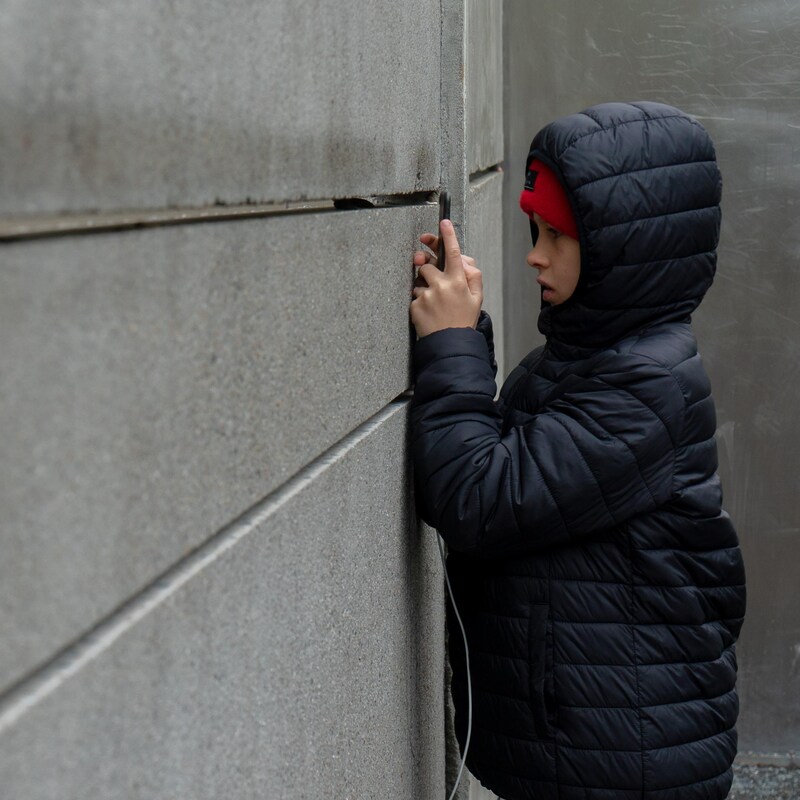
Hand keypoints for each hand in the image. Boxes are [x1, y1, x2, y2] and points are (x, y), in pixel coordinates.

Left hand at [410, 220, 482, 336]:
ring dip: (424, 287)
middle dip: (428, 269)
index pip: (453, 252)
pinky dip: (420, 302)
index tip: (444, 222)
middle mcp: (441, 286)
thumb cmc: (463, 320)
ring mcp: (426, 296)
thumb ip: (472, 274)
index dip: (448, 235)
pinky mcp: (415, 306)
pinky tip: (429, 312)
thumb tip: (462, 259)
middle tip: (434, 280)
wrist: (450, 344)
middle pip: (427, 264)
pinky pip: (414, 296)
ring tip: (435, 304)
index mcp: (458, 281)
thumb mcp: (476, 297)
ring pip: (419, 280)